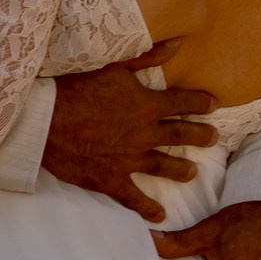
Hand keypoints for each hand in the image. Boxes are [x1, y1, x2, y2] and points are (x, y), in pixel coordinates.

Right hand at [43, 38, 218, 222]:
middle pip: (181, 137)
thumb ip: (148, 57)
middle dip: (200, 137)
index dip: (200, 104)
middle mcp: (144, 135)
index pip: (183, 104)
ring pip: (164, 168)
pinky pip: (134, 198)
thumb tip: (177, 44)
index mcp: (147, 106)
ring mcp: (129, 160)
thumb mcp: (114, 66)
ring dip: (181, 171)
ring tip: (192, 173)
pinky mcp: (111, 180)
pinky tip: (160, 215)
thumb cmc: (77, 88)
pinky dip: (147, 208)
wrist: (46, 119)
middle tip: (214, 140)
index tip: (213, 105)